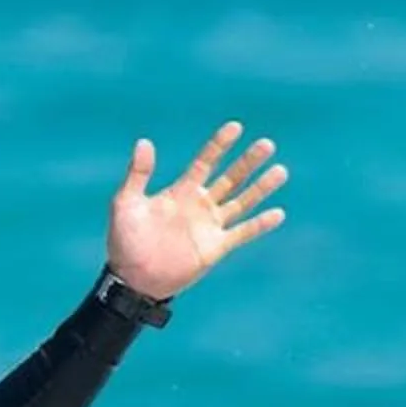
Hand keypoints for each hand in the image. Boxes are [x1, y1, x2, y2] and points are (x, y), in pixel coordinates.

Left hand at [105, 121, 287, 301]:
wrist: (132, 279)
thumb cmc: (124, 241)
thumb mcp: (126, 203)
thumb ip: (138, 174)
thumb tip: (144, 142)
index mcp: (181, 191)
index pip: (205, 162)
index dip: (219, 145)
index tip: (235, 128)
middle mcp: (200, 205)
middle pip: (230, 178)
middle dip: (248, 161)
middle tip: (267, 144)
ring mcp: (209, 226)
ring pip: (241, 202)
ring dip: (260, 187)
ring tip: (280, 171)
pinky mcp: (215, 248)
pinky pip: (242, 233)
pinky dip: (260, 224)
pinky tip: (278, 213)